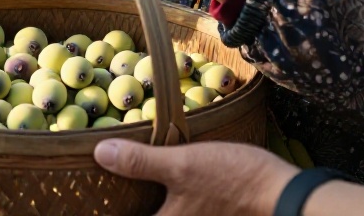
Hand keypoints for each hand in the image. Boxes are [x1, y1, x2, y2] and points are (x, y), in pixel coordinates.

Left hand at [94, 140, 297, 215]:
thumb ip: (140, 162)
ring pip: (157, 210)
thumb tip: (100, 153)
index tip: (82, 201)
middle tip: (100, 186)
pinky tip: (157, 178)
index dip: (104, 210)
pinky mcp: (204, 214)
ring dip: (142, 200)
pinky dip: (160, 199)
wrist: (281, 193)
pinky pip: (172, 208)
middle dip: (123, 203)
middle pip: (140, 212)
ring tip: (122, 179)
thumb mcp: (183, 164)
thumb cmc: (232, 180)